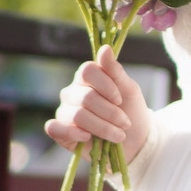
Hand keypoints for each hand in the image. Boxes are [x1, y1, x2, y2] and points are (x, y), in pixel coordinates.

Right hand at [46, 46, 151, 162]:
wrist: (135, 141)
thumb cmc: (131, 111)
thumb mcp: (129, 89)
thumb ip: (115, 70)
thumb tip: (105, 49)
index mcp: (86, 78)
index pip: (87, 71)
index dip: (106, 86)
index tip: (120, 100)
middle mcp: (72, 92)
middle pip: (86, 97)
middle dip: (110, 113)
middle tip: (125, 123)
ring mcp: (65, 111)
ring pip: (78, 115)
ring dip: (103, 128)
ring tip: (118, 135)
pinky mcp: (60, 132)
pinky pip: (54, 128)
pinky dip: (73, 133)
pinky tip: (88, 138)